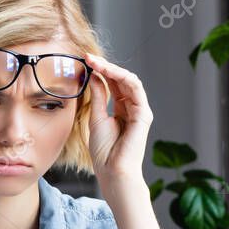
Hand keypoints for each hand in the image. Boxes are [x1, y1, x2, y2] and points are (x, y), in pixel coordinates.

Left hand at [84, 53, 152, 189]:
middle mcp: (133, 108)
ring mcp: (140, 110)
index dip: (100, 71)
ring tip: (95, 62)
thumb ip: (98, 96)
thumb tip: (94, 76)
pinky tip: (107, 71)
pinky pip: (135, 89)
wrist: (112, 171)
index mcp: (122, 109)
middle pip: (121, 80)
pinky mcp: (144, 114)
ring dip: (112, 69)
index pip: (113, 84)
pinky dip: (121, 77)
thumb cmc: (104, 151)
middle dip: (105, 66)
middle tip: (88, 57)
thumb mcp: (96, 118)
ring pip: (129, 80)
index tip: (84, 62)